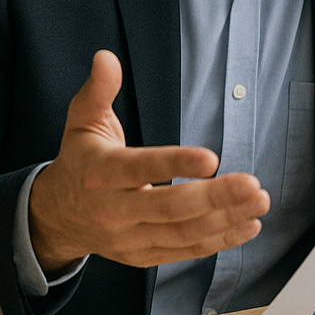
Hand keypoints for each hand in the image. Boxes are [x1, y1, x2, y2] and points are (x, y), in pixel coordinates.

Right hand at [28, 50, 270, 270]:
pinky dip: (219, 242)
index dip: (176, 164)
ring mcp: (129, 238)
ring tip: (258, 202)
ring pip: (182, 234)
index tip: (212, 159)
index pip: (140, 169)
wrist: (55, 217)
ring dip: (226, 220)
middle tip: (252, 184)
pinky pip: (184, 252)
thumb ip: (98, 92)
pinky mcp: (142, 256)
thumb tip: (106, 58)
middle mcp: (114, 210)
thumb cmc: (80, 163)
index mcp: (100, 173)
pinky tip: (248, 226)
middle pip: (169, 208)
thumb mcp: (81, 123)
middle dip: (215, 198)